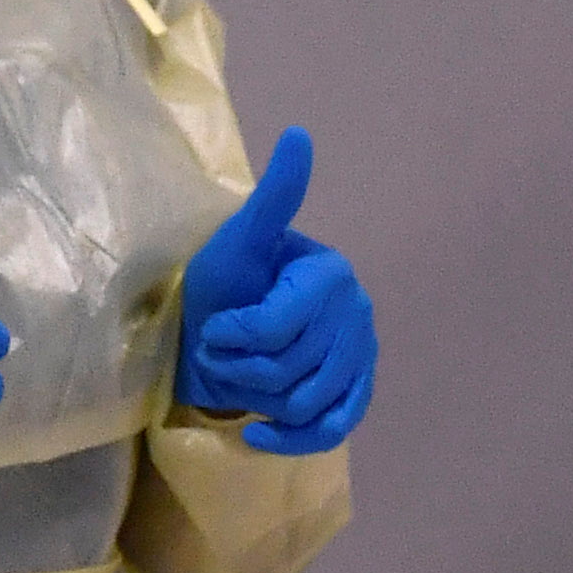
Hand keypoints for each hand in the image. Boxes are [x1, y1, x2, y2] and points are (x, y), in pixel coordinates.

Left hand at [179, 129, 377, 452]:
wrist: (213, 337)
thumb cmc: (219, 286)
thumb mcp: (236, 241)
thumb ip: (274, 198)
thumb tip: (299, 134)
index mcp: (331, 275)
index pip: (276, 329)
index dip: (234, 336)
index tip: (216, 325)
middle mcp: (357, 313)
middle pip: (288, 370)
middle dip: (240, 368)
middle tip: (224, 352)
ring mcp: (359, 357)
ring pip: (304, 401)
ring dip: (255, 398)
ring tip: (239, 377)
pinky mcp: (352, 395)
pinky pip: (331, 428)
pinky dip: (292, 438)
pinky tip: (258, 433)